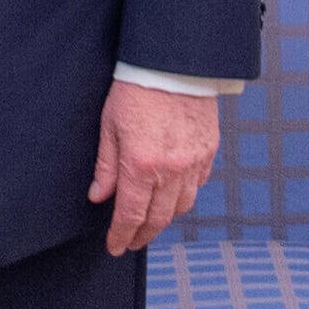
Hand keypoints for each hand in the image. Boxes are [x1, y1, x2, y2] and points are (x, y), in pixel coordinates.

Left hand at [88, 81, 220, 255]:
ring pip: (182, 205)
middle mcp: (171, 169)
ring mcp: (193, 161)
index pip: (131, 215)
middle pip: (158, 218)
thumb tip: (99, 196)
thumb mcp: (110, 126)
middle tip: (132, 242)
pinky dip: (186, 193)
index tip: (115, 246)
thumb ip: (106, 166)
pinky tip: (174, 192)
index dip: (122, 236)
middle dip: (143, 235)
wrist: (174, 62)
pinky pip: (199, 183)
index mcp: (141, 165)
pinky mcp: (209, 150)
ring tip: (152, 220)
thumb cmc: (137, 89)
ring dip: (165, 217)